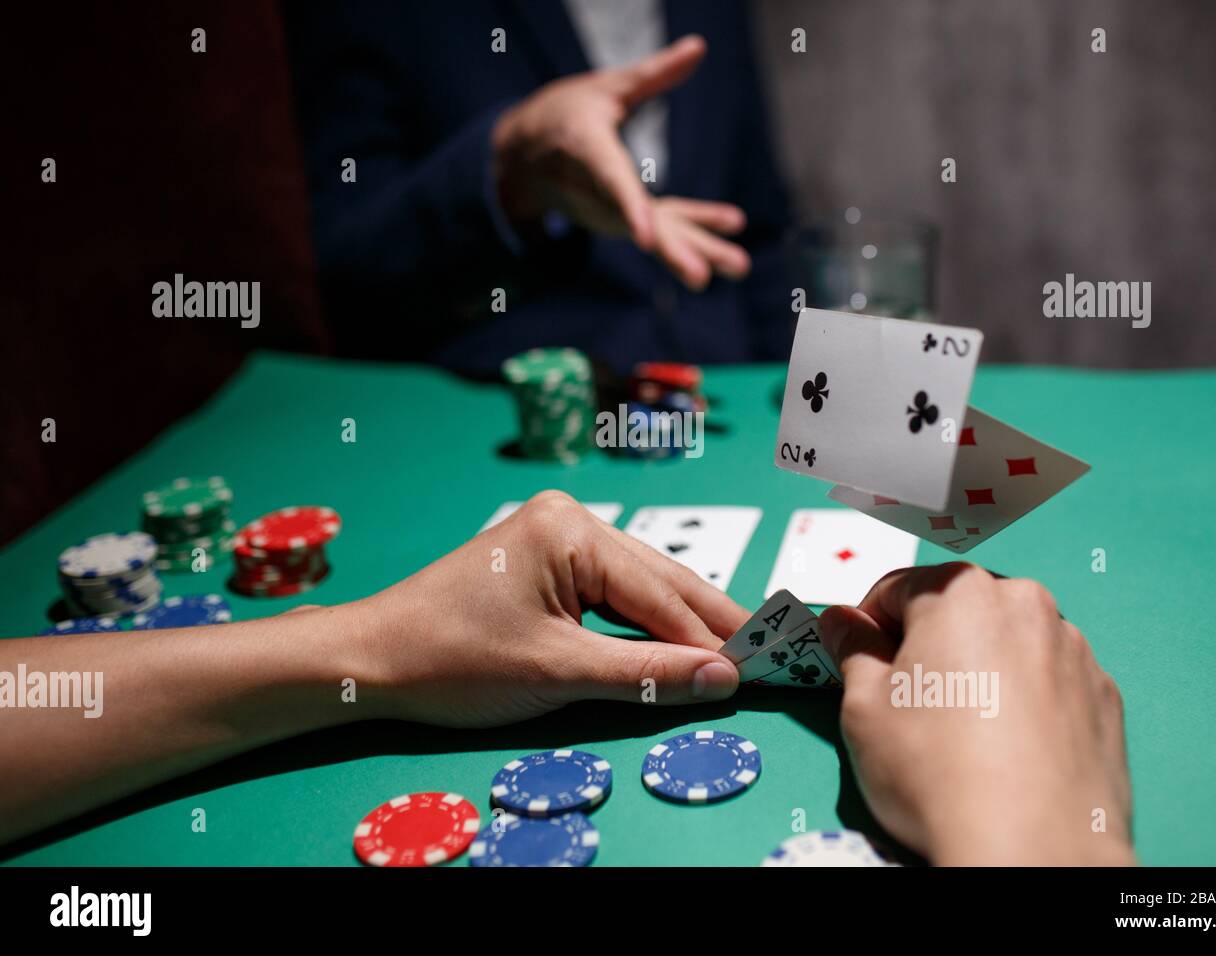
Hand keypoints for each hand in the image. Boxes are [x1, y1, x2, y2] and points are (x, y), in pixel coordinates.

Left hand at [352, 491, 746, 726]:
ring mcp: (557, 538)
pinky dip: (644, 626)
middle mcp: (571, 520)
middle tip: (771, 659)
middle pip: (659, 581)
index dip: (713, 638)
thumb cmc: (453, 660)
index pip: (661, 592)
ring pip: (640, 589)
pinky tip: (678, 647)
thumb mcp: (558, 672)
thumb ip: (646, 674)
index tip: (764, 670)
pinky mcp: (547, 563)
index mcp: (571, 529)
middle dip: (709, 625)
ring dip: (681, 627)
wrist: (372, 659)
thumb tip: (724, 679)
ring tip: (737, 658)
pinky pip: (612, 595)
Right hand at [491, 35, 750, 289]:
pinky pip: (666, 224)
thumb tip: (699, 47)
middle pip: (639, 227)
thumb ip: (653, 74)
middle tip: (702, 278)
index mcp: (586, 152)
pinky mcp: (627, 218)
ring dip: (698, 252)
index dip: (630, 212)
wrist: (524, 157)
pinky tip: (735, 224)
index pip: (610, 186)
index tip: (646, 241)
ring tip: (739, 266)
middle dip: (673, 253)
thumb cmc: (563, 113)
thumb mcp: (605, 87)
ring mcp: (614, 212)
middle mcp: (600, 194)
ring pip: (659, 235)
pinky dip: (700, 225)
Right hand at [820, 563, 1134, 864]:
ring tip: (966, 736)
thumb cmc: (935, 771)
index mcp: (962, 593)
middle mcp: (1028, 605)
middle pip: (960, 612)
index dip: (868, 627)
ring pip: (1009, 645)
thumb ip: (851, 650)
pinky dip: (1027, 701)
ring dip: (982, 670)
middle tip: (912, 705)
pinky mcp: (1106, 697)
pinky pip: (1051, 682)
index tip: (861, 664)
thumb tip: (842, 620)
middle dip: (931, 645)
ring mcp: (1076, 651)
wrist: (1033, 848)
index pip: (897, 588)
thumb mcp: (864, 708)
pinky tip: (1010, 751)